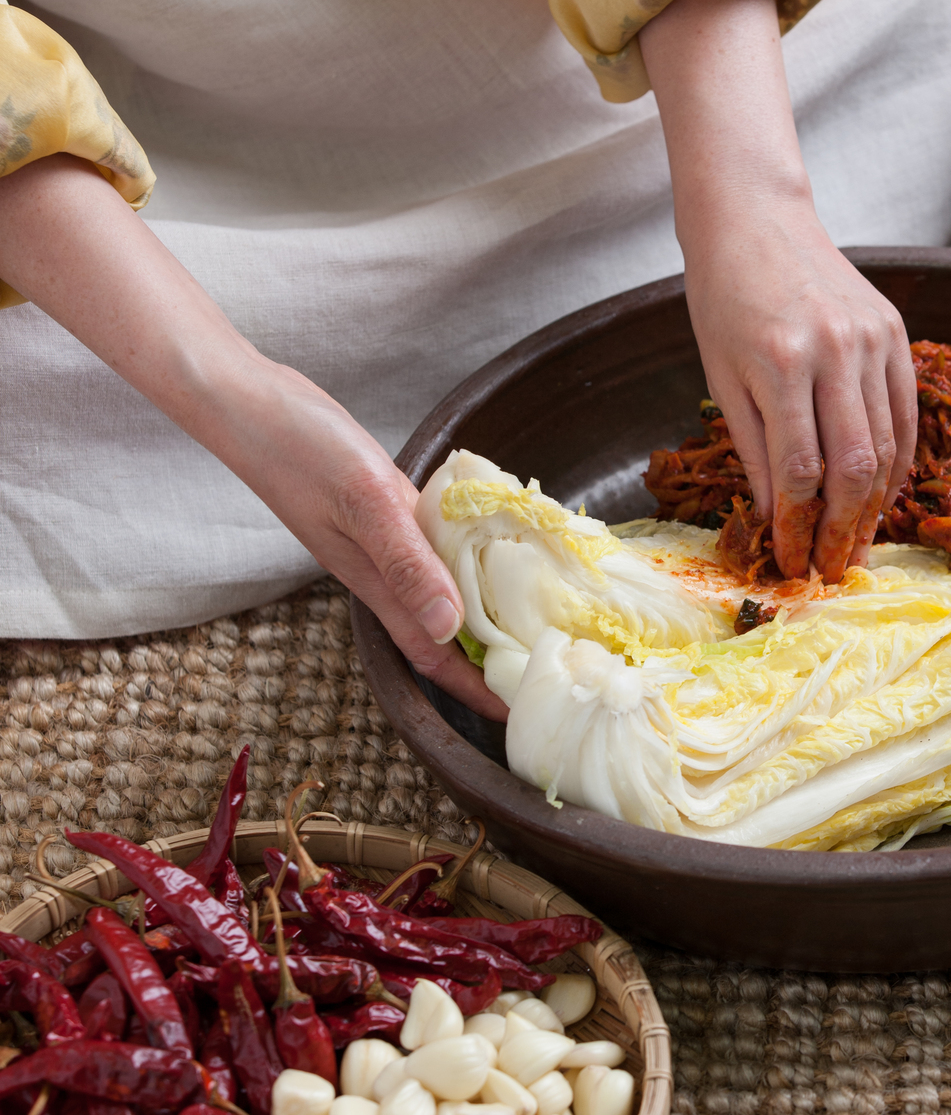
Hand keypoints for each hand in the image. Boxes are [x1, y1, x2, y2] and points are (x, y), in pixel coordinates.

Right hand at [0, 156, 507, 719]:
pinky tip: (491, 540)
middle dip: (485, 659)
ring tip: (529, 615)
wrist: (245, 402)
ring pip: (438, 588)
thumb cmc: (300, 448)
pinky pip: (431, 545)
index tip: (515, 712)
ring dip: (479, 608)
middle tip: (540, 667)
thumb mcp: (364, 501)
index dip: (472, 689)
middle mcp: (380, 568)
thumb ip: (407, 562)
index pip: (431, 655)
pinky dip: (465, 554)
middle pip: (440, 631)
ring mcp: (378, 539)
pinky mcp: (378, 507)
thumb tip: (451, 627)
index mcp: (375, 579)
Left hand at [639, 0, 915, 580]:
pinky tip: (881, 494)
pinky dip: (896, 460)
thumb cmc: (723, 298)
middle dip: (843, 529)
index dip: (798, 527)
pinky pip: (905, 413)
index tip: (790, 562)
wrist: (756, 220)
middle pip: (854, 466)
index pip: (800, 471)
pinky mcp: (894, 332)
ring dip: (874, 505)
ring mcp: (873, 339)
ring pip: (888, 445)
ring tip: (856, 543)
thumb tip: (778, 519)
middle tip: (831, 568)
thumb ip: (755, 448)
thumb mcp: (721, 376)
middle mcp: (836, 350)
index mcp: (781, 361)